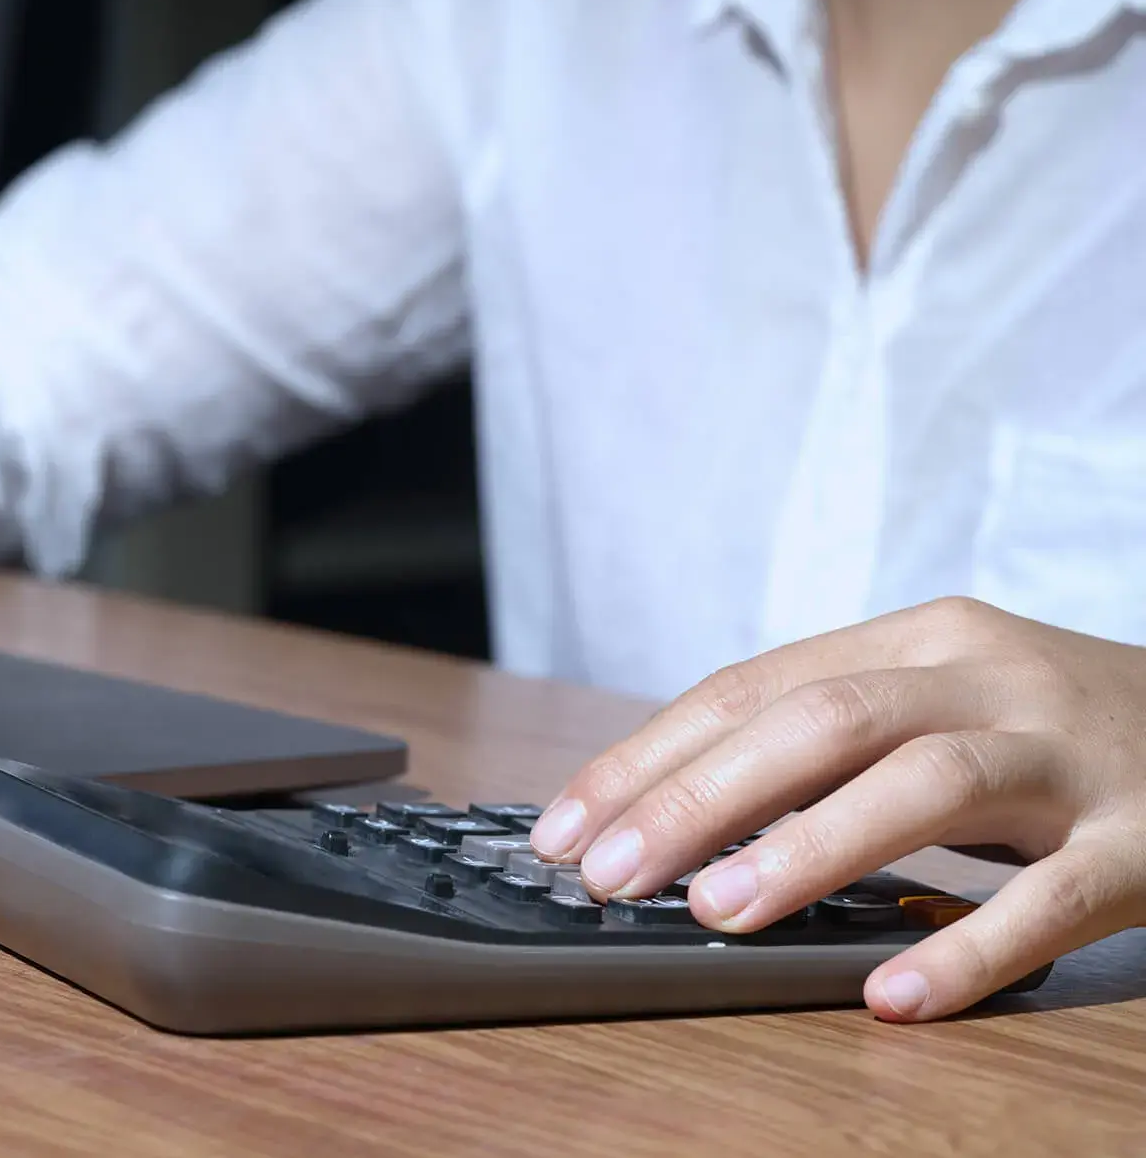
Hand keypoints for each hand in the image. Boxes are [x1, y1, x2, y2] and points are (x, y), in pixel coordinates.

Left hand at [529, 597, 1145, 1021]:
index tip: (564, 826)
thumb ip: (829, 741)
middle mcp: (988, 678)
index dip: (650, 757)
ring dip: (805, 849)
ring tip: (713, 915)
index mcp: (920, 640)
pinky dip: (968, 947)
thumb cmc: (1059, 731)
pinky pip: (1053, 898)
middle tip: (607, 873)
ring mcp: (1070, 755)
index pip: (754, 686)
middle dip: (696, 798)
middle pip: (819, 720)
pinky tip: (891, 994)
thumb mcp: (943, 702)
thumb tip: (671, 812)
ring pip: (924, 784)